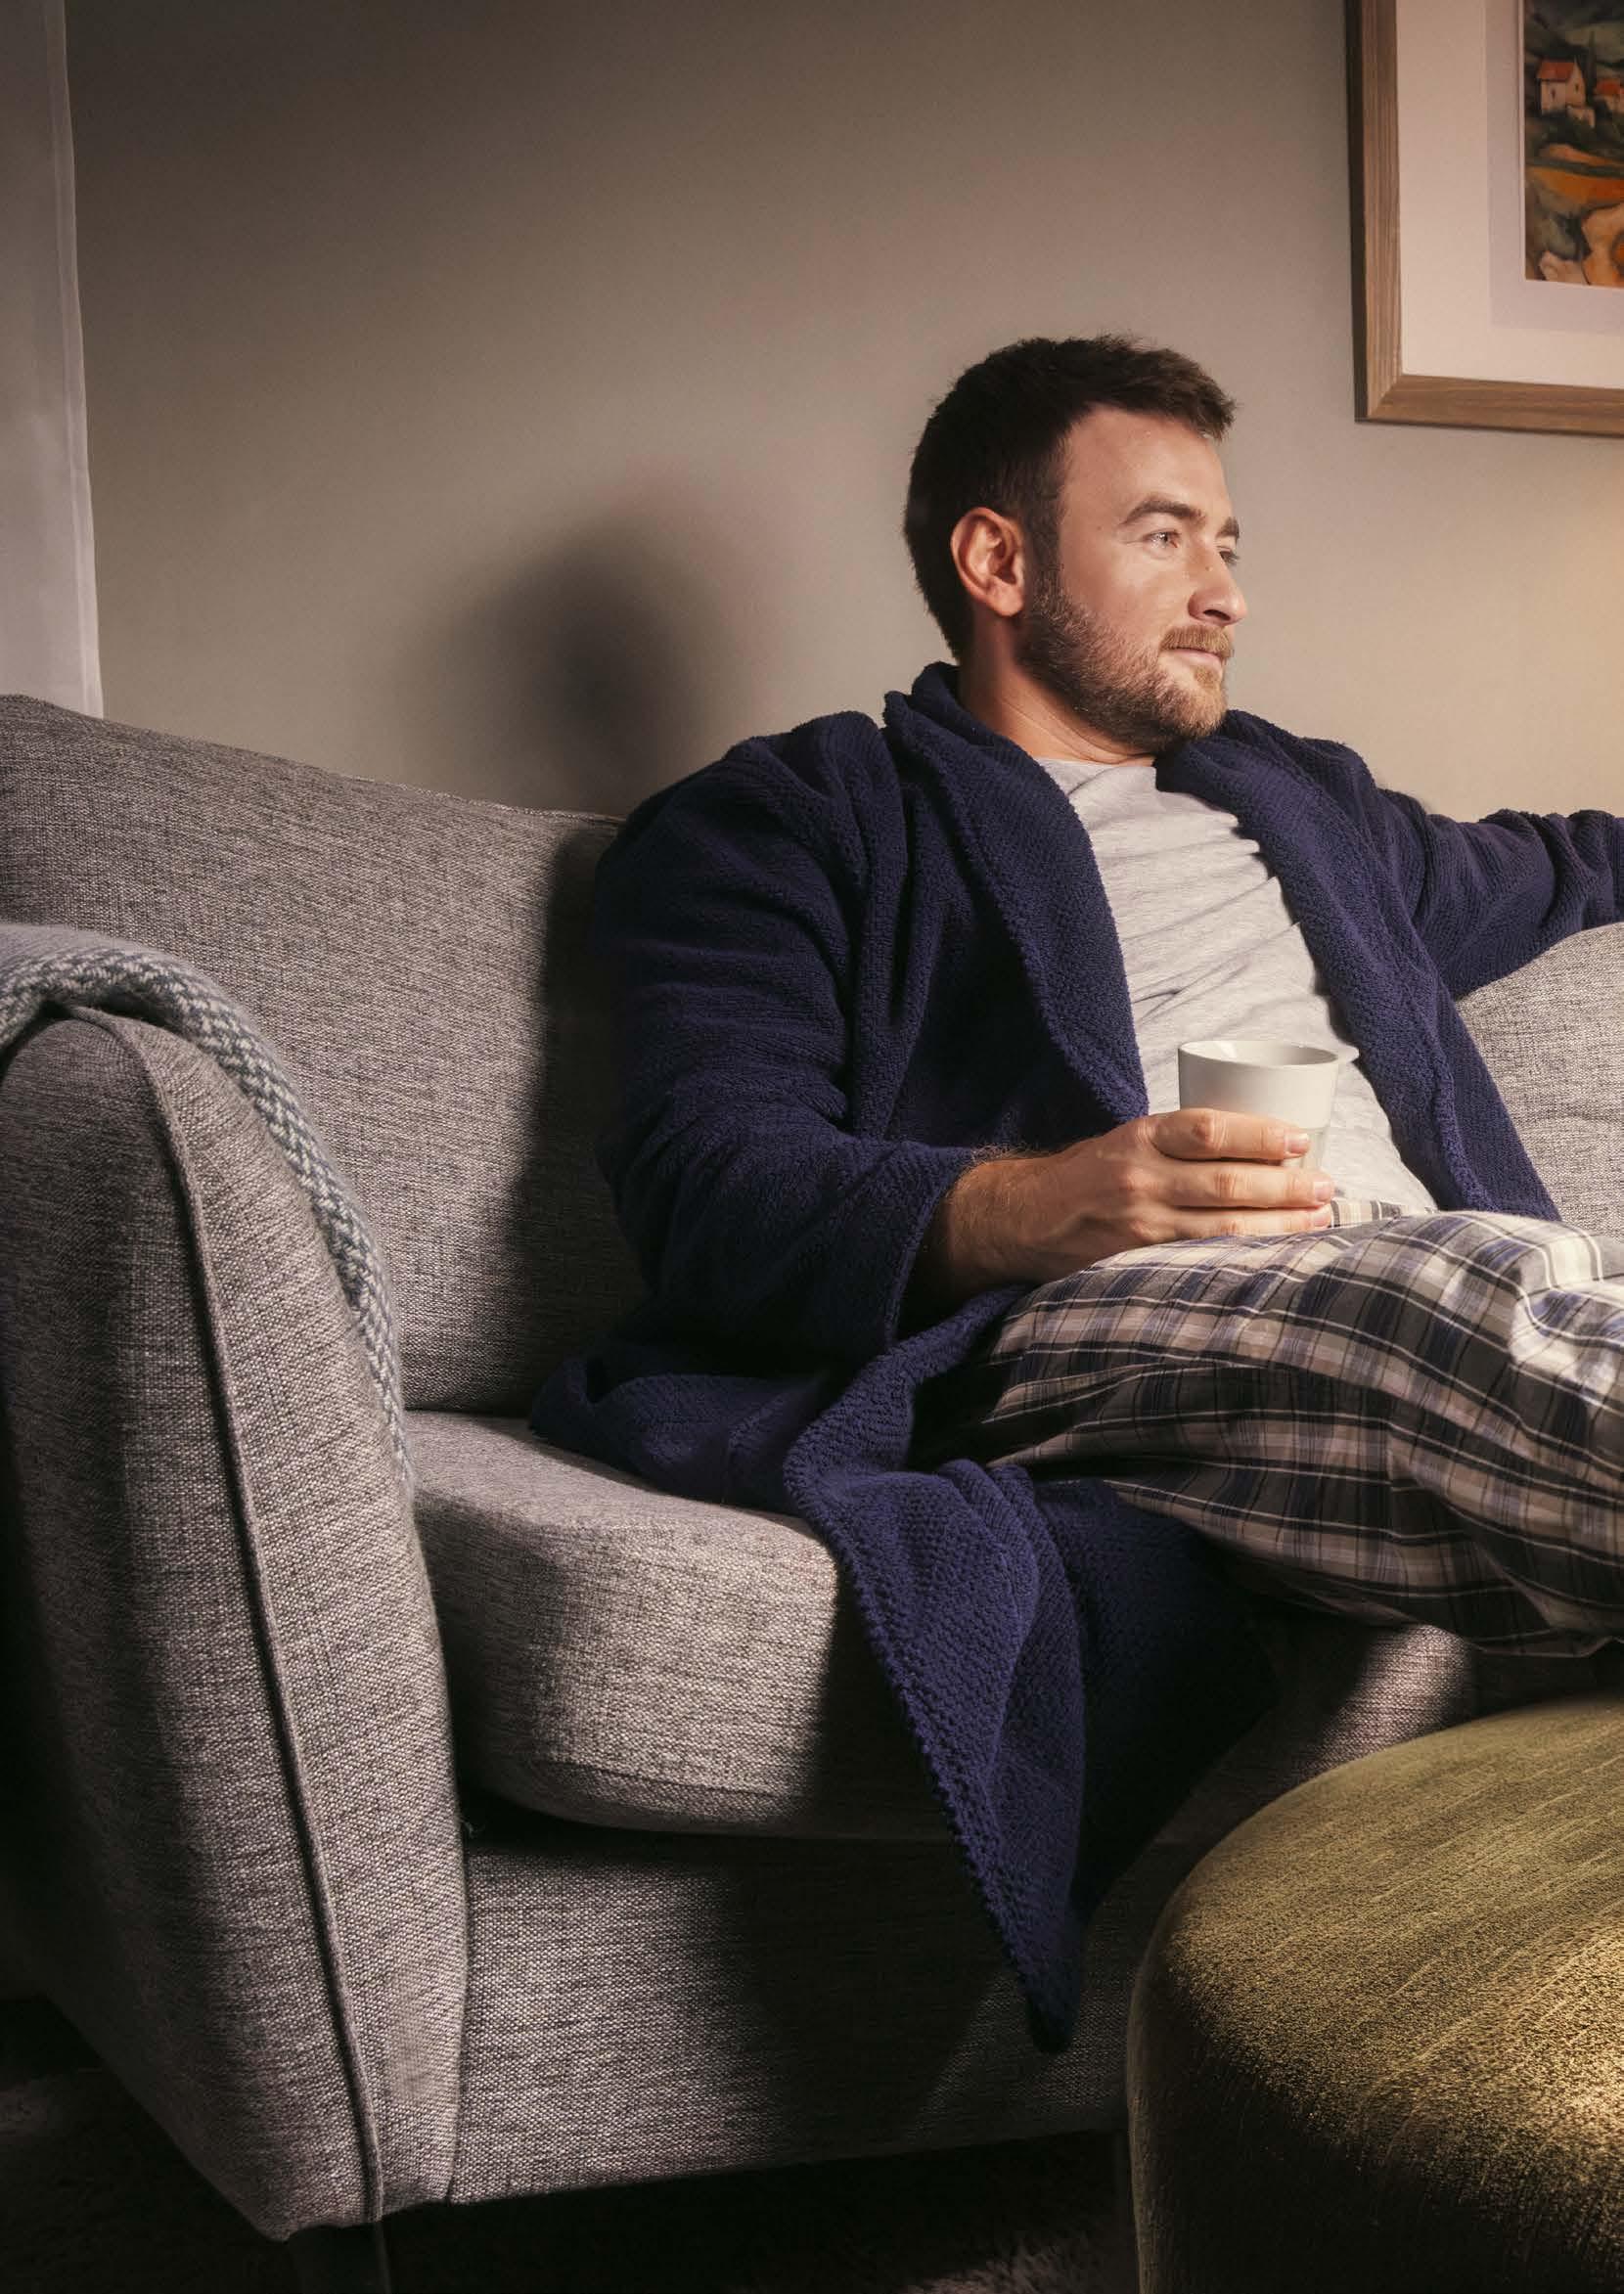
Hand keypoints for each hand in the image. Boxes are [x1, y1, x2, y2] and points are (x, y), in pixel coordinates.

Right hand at [916, 1108, 1335, 1306]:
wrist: (1026, 1217)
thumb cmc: (1090, 1174)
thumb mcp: (1129, 1139)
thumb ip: (1182, 1142)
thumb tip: (1265, 1146)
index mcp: (1139, 1137)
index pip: (1208, 1129)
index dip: (1260, 1134)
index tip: (1300, 1140)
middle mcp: (1139, 1179)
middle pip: (1225, 1182)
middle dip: (1284, 1186)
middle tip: (1326, 1186)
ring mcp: (1137, 1227)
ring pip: (1221, 1227)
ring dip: (1277, 1225)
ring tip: (1316, 1220)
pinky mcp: (1135, 1263)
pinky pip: (1200, 1261)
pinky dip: (1243, 1257)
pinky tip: (1275, 1257)